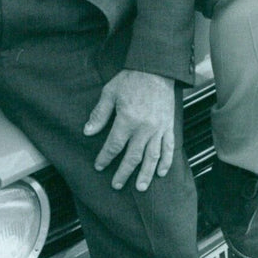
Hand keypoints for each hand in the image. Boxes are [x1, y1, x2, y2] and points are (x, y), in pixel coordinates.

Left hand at [84, 70, 174, 191]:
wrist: (156, 69)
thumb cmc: (131, 79)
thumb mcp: (110, 93)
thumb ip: (99, 114)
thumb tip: (88, 131)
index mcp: (128, 120)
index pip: (114, 146)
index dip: (105, 158)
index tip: (99, 166)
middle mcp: (144, 128)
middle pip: (133, 157)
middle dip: (124, 173)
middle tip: (116, 185)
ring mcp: (159, 129)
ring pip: (152, 157)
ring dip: (145, 174)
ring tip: (140, 188)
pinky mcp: (169, 126)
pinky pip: (169, 148)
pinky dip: (166, 162)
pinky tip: (161, 173)